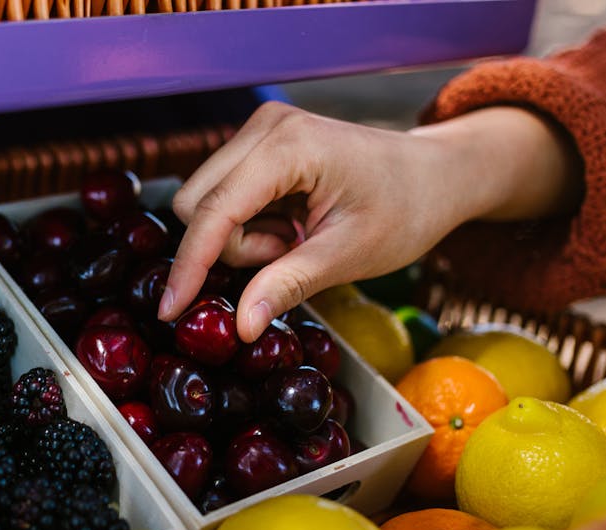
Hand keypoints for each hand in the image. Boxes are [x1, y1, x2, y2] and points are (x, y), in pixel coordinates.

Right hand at [158, 102, 580, 341]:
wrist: (434, 176)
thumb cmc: (405, 210)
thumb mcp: (348, 256)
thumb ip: (288, 286)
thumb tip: (240, 327)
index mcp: (289, 146)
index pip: (214, 211)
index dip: (190, 265)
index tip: (170, 310)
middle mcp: (265, 127)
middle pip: (197, 204)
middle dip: (230, 248)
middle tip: (288, 256)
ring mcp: (260, 130)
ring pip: (207, 203)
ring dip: (241, 239)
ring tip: (296, 240)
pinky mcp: (259, 144)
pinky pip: (224, 197)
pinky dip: (249, 225)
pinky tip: (291, 226)